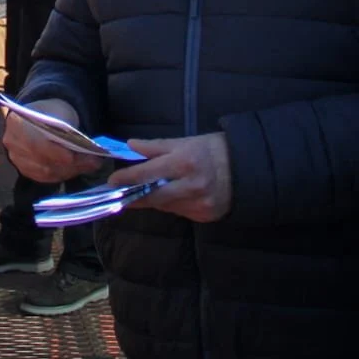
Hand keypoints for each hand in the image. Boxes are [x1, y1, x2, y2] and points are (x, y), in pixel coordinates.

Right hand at [2, 98, 105, 182]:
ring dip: (70, 171)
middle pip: (43, 161)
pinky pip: (45, 178)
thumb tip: (86, 148)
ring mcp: (17, 159)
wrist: (37, 116)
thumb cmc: (50, 111)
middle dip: (71, 164)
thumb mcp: (60, 112)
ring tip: (90, 165)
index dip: (57, 153)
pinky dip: (63, 175)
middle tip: (94, 162)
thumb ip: (68, 129)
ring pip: (46, 173)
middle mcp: (12, 143)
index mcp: (17, 123)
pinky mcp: (25, 170)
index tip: (76, 157)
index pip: (36, 144)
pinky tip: (77, 169)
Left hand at [108, 132, 232, 222]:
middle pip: (153, 197)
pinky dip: (171, 204)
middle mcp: (191, 186)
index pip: (148, 174)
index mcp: (184, 163)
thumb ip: (155, 146)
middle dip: (134, 196)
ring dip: (153, 200)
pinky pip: (179, 212)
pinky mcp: (205, 216)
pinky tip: (172, 196)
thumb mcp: (184, 142)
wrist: (245, 168)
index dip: (128, 177)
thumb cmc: (212, 149)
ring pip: (165, 206)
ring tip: (145, 192)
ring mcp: (199, 204)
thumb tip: (130, 146)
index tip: (112, 180)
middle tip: (120, 194)